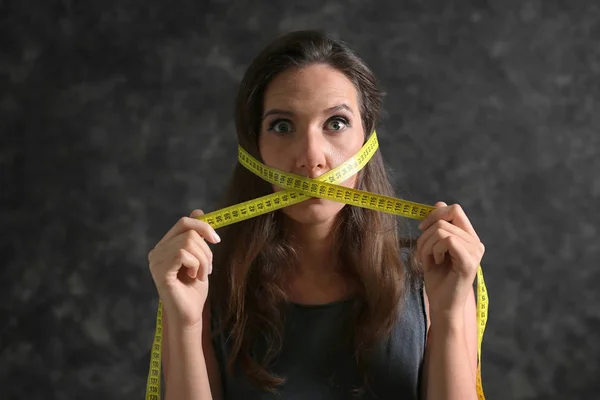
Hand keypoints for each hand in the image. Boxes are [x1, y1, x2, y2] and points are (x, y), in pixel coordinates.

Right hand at [148, 209, 220, 329]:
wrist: (190, 314)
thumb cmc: (194, 289)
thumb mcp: (200, 258)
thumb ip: (197, 236)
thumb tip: (198, 210)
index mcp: (165, 245)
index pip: (184, 222)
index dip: (203, 226)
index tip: (217, 240)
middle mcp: (157, 251)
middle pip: (189, 232)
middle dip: (206, 250)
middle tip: (207, 269)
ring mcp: (156, 261)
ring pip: (188, 242)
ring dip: (203, 260)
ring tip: (201, 275)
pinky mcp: (160, 271)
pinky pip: (183, 254)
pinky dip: (196, 265)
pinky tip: (194, 277)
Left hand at [416, 202, 484, 320]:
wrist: (442, 305)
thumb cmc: (437, 278)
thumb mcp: (432, 247)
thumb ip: (437, 226)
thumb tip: (439, 203)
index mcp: (468, 237)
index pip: (454, 210)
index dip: (435, 214)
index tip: (422, 228)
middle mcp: (476, 242)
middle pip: (447, 217)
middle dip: (427, 231)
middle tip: (425, 250)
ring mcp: (475, 252)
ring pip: (443, 230)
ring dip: (428, 244)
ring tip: (431, 259)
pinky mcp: (469, 262)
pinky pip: (448, 241)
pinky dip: (435, 250)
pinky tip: (437, 262)